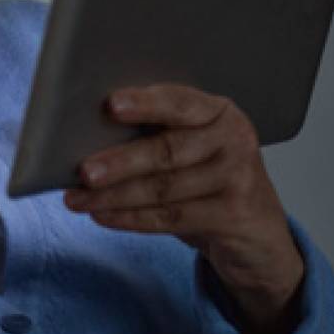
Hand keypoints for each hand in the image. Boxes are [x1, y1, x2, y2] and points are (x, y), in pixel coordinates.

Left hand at [62, 84, 305, 311]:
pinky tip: (103, 217)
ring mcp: (237, 179)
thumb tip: (85, 134)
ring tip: (78, 199)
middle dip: (121, 161)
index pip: (179, 102)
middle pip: (169, 150)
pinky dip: (131, 218)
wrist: (255, 230)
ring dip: (115, 196)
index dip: (144, 104)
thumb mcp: (190, 148)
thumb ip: (154, 134)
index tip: (111, 105)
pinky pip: (171, 218)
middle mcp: (233, 140)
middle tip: (84, 170)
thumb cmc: (208, 180)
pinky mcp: (233, 216)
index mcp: (218, 111)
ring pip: (165, 188)